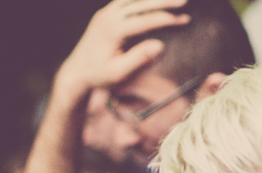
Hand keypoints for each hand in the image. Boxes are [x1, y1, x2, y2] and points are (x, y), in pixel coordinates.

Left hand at [56, 0, 190, 95]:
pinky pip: (124, 0)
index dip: (167, 19)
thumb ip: (138, 59)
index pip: (146, 20)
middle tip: (184, 2)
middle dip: (164, 2)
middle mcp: (108, 17)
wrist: (77, 71)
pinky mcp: (104, 14)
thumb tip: (160, 46)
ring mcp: (105, 13)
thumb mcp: (118, 72)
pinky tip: (151, 0)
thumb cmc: (98, 75)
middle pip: (140, 4)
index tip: (185, 20)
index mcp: (113, 30)